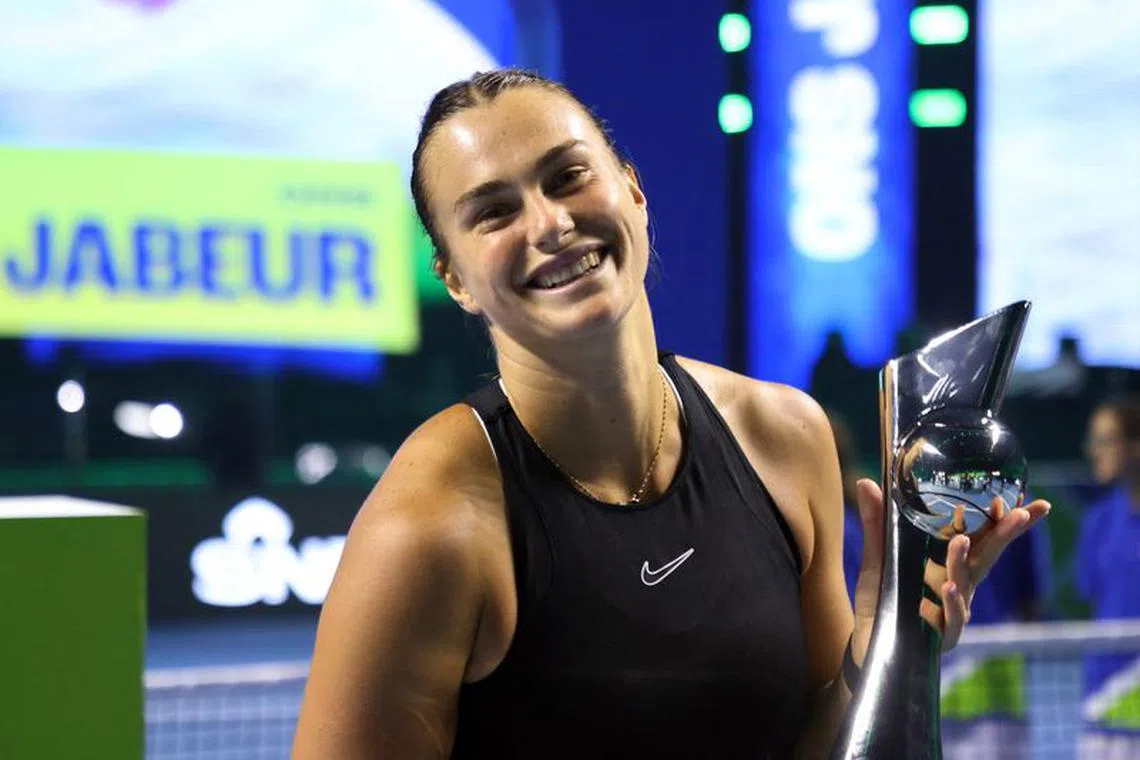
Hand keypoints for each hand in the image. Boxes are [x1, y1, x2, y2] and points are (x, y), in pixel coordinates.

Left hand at [849, 478, 1050, 661]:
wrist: (868, 642)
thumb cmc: (881, 599)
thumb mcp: (877, 557)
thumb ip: (876, 522)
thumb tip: (865, 481)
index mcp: (949, 562)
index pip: (982, 536)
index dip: (1004, 520)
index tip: (1031, 500)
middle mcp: (959, 583)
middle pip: (986, 555)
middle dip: (1006, 534)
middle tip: (1022, 512)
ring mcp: (954, 610)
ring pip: (965, 584)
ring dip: (961, 562)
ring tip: (958, 540)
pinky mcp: (943, 635)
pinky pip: (951, 618)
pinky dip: (951, 603)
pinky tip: (947, 588)